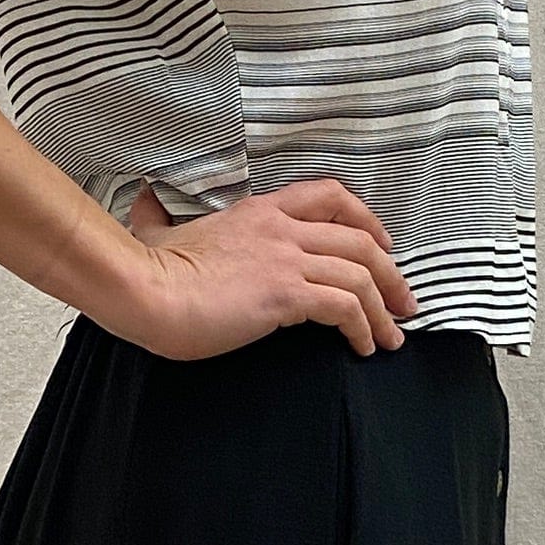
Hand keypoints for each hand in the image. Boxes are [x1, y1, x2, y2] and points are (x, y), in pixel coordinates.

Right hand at [118, 176, 419, 359]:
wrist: (145, 292)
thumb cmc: (149, 270)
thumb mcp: (155, 229)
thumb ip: (156, 215)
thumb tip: (142, 202)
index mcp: (260, 210)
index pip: (330, 196)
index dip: (366, 219)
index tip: (383, 245)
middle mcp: (281, 229)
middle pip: (360, 240)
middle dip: (391, 274)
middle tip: (403, 303)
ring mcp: (286, 260)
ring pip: (360, 275)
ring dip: (384, 309)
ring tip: (391, 338)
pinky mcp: (285, 294)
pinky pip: (344, 308)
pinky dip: (362, 329)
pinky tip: (362, 348)